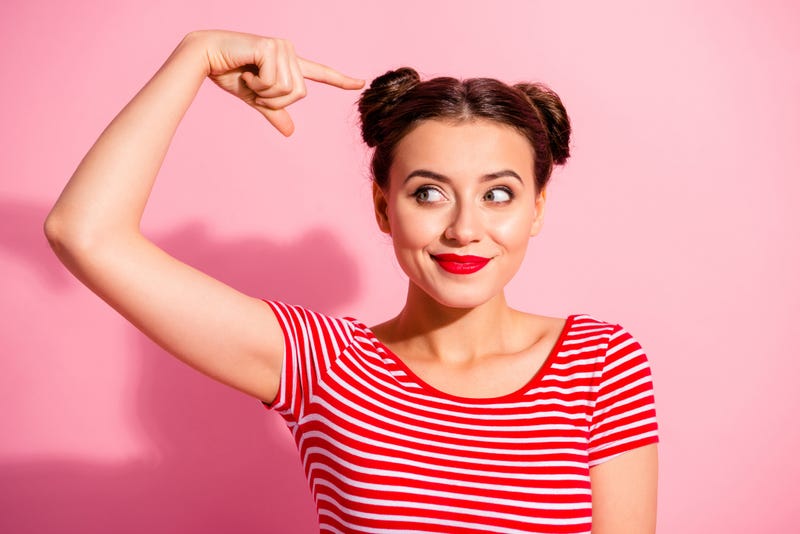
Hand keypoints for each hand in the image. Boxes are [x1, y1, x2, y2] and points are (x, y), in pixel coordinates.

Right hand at [194, 30, 364, 135]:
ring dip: (265, 93)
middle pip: (300, 94)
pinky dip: (258, 85)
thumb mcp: (256, 100)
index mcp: (289, 64)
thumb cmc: (229, 74)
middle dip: (275, 100)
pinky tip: (246, 71)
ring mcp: (282, 47)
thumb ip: (275, 112)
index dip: (341, 80)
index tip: (361, 83)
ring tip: (249, 77)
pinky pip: (275, 82)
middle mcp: (290, 52)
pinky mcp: (271, 47)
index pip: (320, 73)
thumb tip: (291, 132)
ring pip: (289, 90)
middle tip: (255, 87)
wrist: (205, 57)